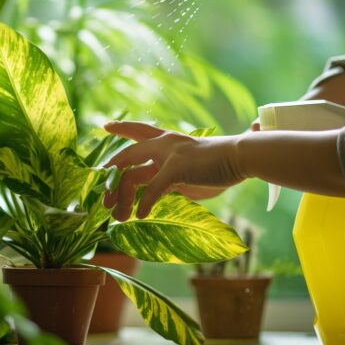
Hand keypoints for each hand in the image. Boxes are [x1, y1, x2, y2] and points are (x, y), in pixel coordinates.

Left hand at [103, 121, 246, 220]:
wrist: (240, 156)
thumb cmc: (219, 164)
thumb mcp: (189, 168)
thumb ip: (171, 176)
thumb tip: (155, 193)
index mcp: (168, 140)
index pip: (139, 130)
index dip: (122, 128)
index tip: (106, 127)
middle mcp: (164, 143)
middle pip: (125, 157)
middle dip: (110, 180)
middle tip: (104, 201)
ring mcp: (168, 154)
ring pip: (132, 177)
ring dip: (122, 199)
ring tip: (120, 217)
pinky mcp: (176, 168)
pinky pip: (152, 190)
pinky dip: (145, 204)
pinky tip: (141, 215)